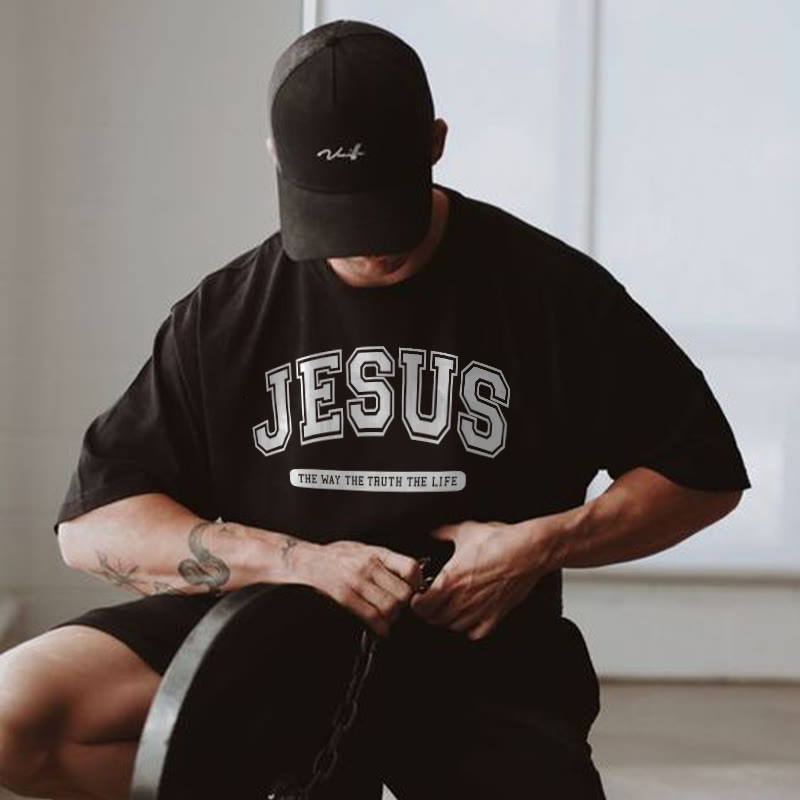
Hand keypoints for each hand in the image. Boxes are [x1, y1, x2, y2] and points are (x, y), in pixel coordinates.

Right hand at [297, 540, 425, 637]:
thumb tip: (411, 575)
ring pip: (390, 607)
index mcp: (377, 553)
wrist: (307, 561)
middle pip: (403, 593)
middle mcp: (369, 565)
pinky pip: (371, 616)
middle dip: (404, 606)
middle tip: (399, 609)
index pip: (410, 568)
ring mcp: (356, 581)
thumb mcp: (365, 550)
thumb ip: (386, 562)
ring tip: (387, 618)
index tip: (414, 592)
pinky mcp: (344, 596)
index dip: (417, 584)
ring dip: (392, 618)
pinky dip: (380, 628)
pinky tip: (381, 630)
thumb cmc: (337, 556)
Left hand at [410, 519, 551, 639]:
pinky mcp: (495, 616)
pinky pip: (475, 633)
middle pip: (435, 619)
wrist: (528, 550)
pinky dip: (468, 629)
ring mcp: (479, 610)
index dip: (416, 603)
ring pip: (453, 627)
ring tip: (447, 609)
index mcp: (450, 580)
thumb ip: (444, 533)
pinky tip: (468, 618)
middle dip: (428, 612)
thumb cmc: (500, 540)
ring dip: (446, 620)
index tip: (417, 597)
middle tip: (430, 603)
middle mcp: (462, 599)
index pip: (422, 605)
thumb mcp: (465, 530)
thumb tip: (434, 532)